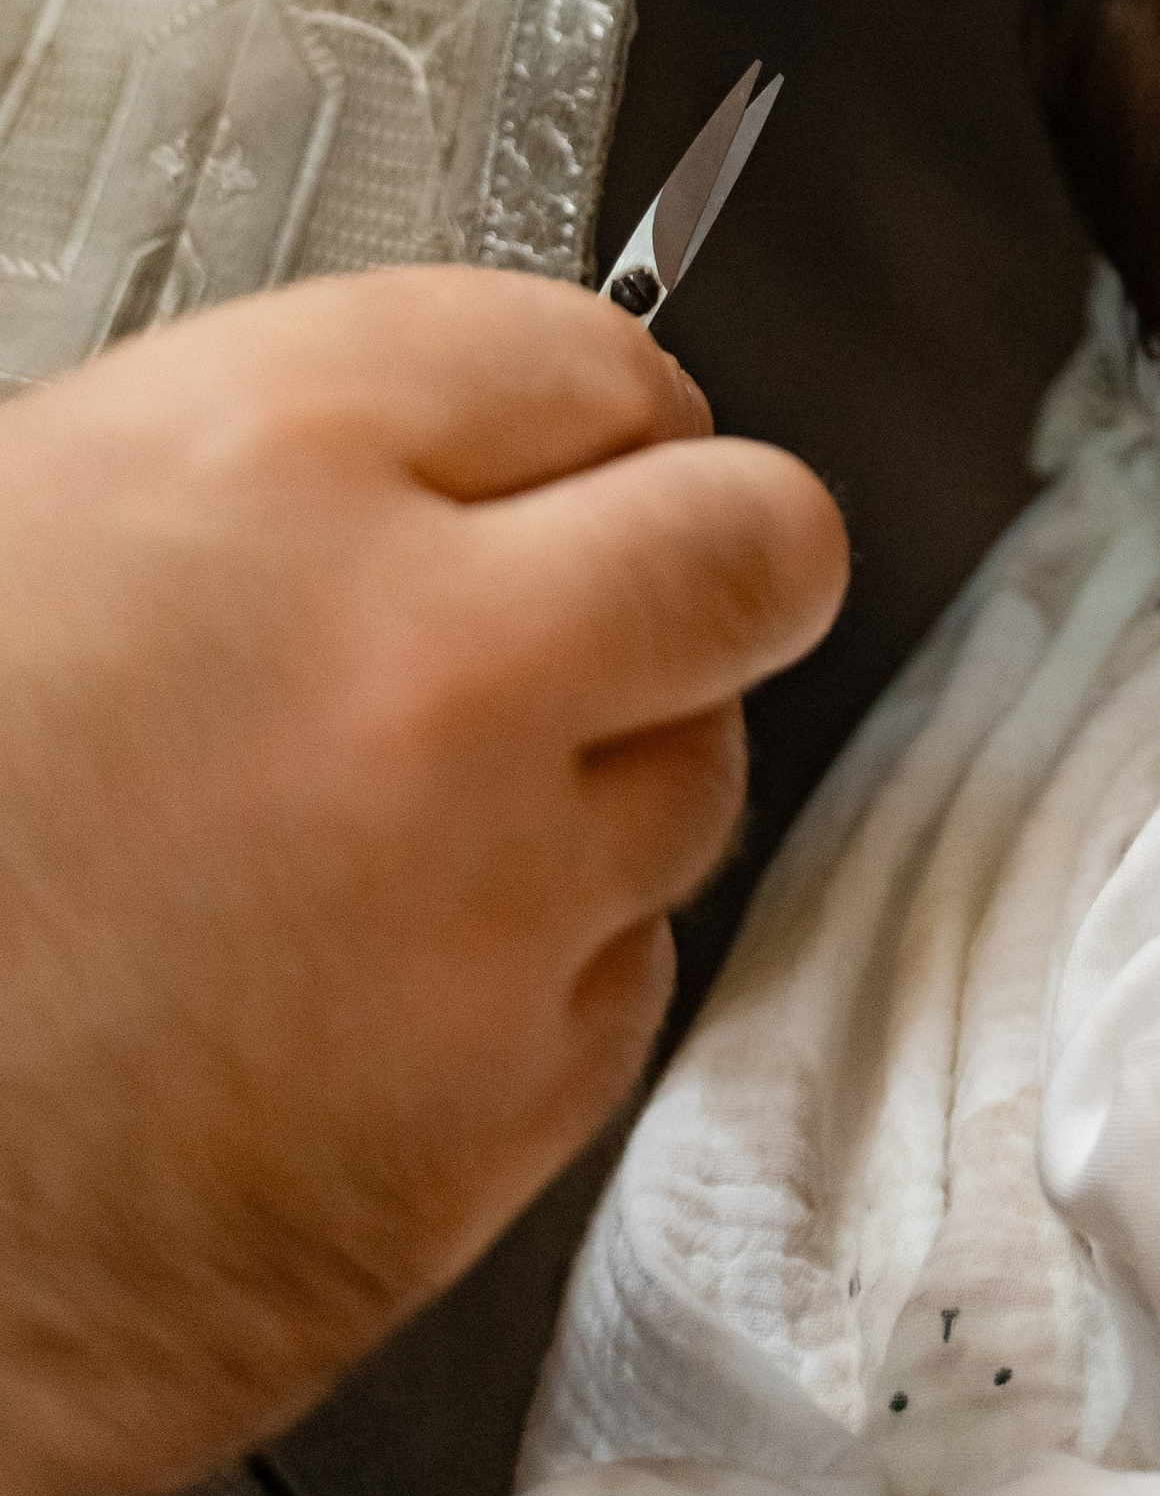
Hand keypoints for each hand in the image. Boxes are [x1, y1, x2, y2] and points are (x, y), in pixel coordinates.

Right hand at [0, 269, 845, 1495]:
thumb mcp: (31, 515)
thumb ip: (284, 460)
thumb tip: (468, 463)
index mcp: (274, 467)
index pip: (601, 360)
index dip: (593, 409)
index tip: (576, 449)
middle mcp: (426, 676)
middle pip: (751, 548)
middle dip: (705, 559)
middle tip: (624, 593)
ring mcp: (481, 919)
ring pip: (695, 785)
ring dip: (598, 782)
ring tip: (402, 821)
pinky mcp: (482, 1136)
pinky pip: (612, 995)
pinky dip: (530, 979)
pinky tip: (367, 985)